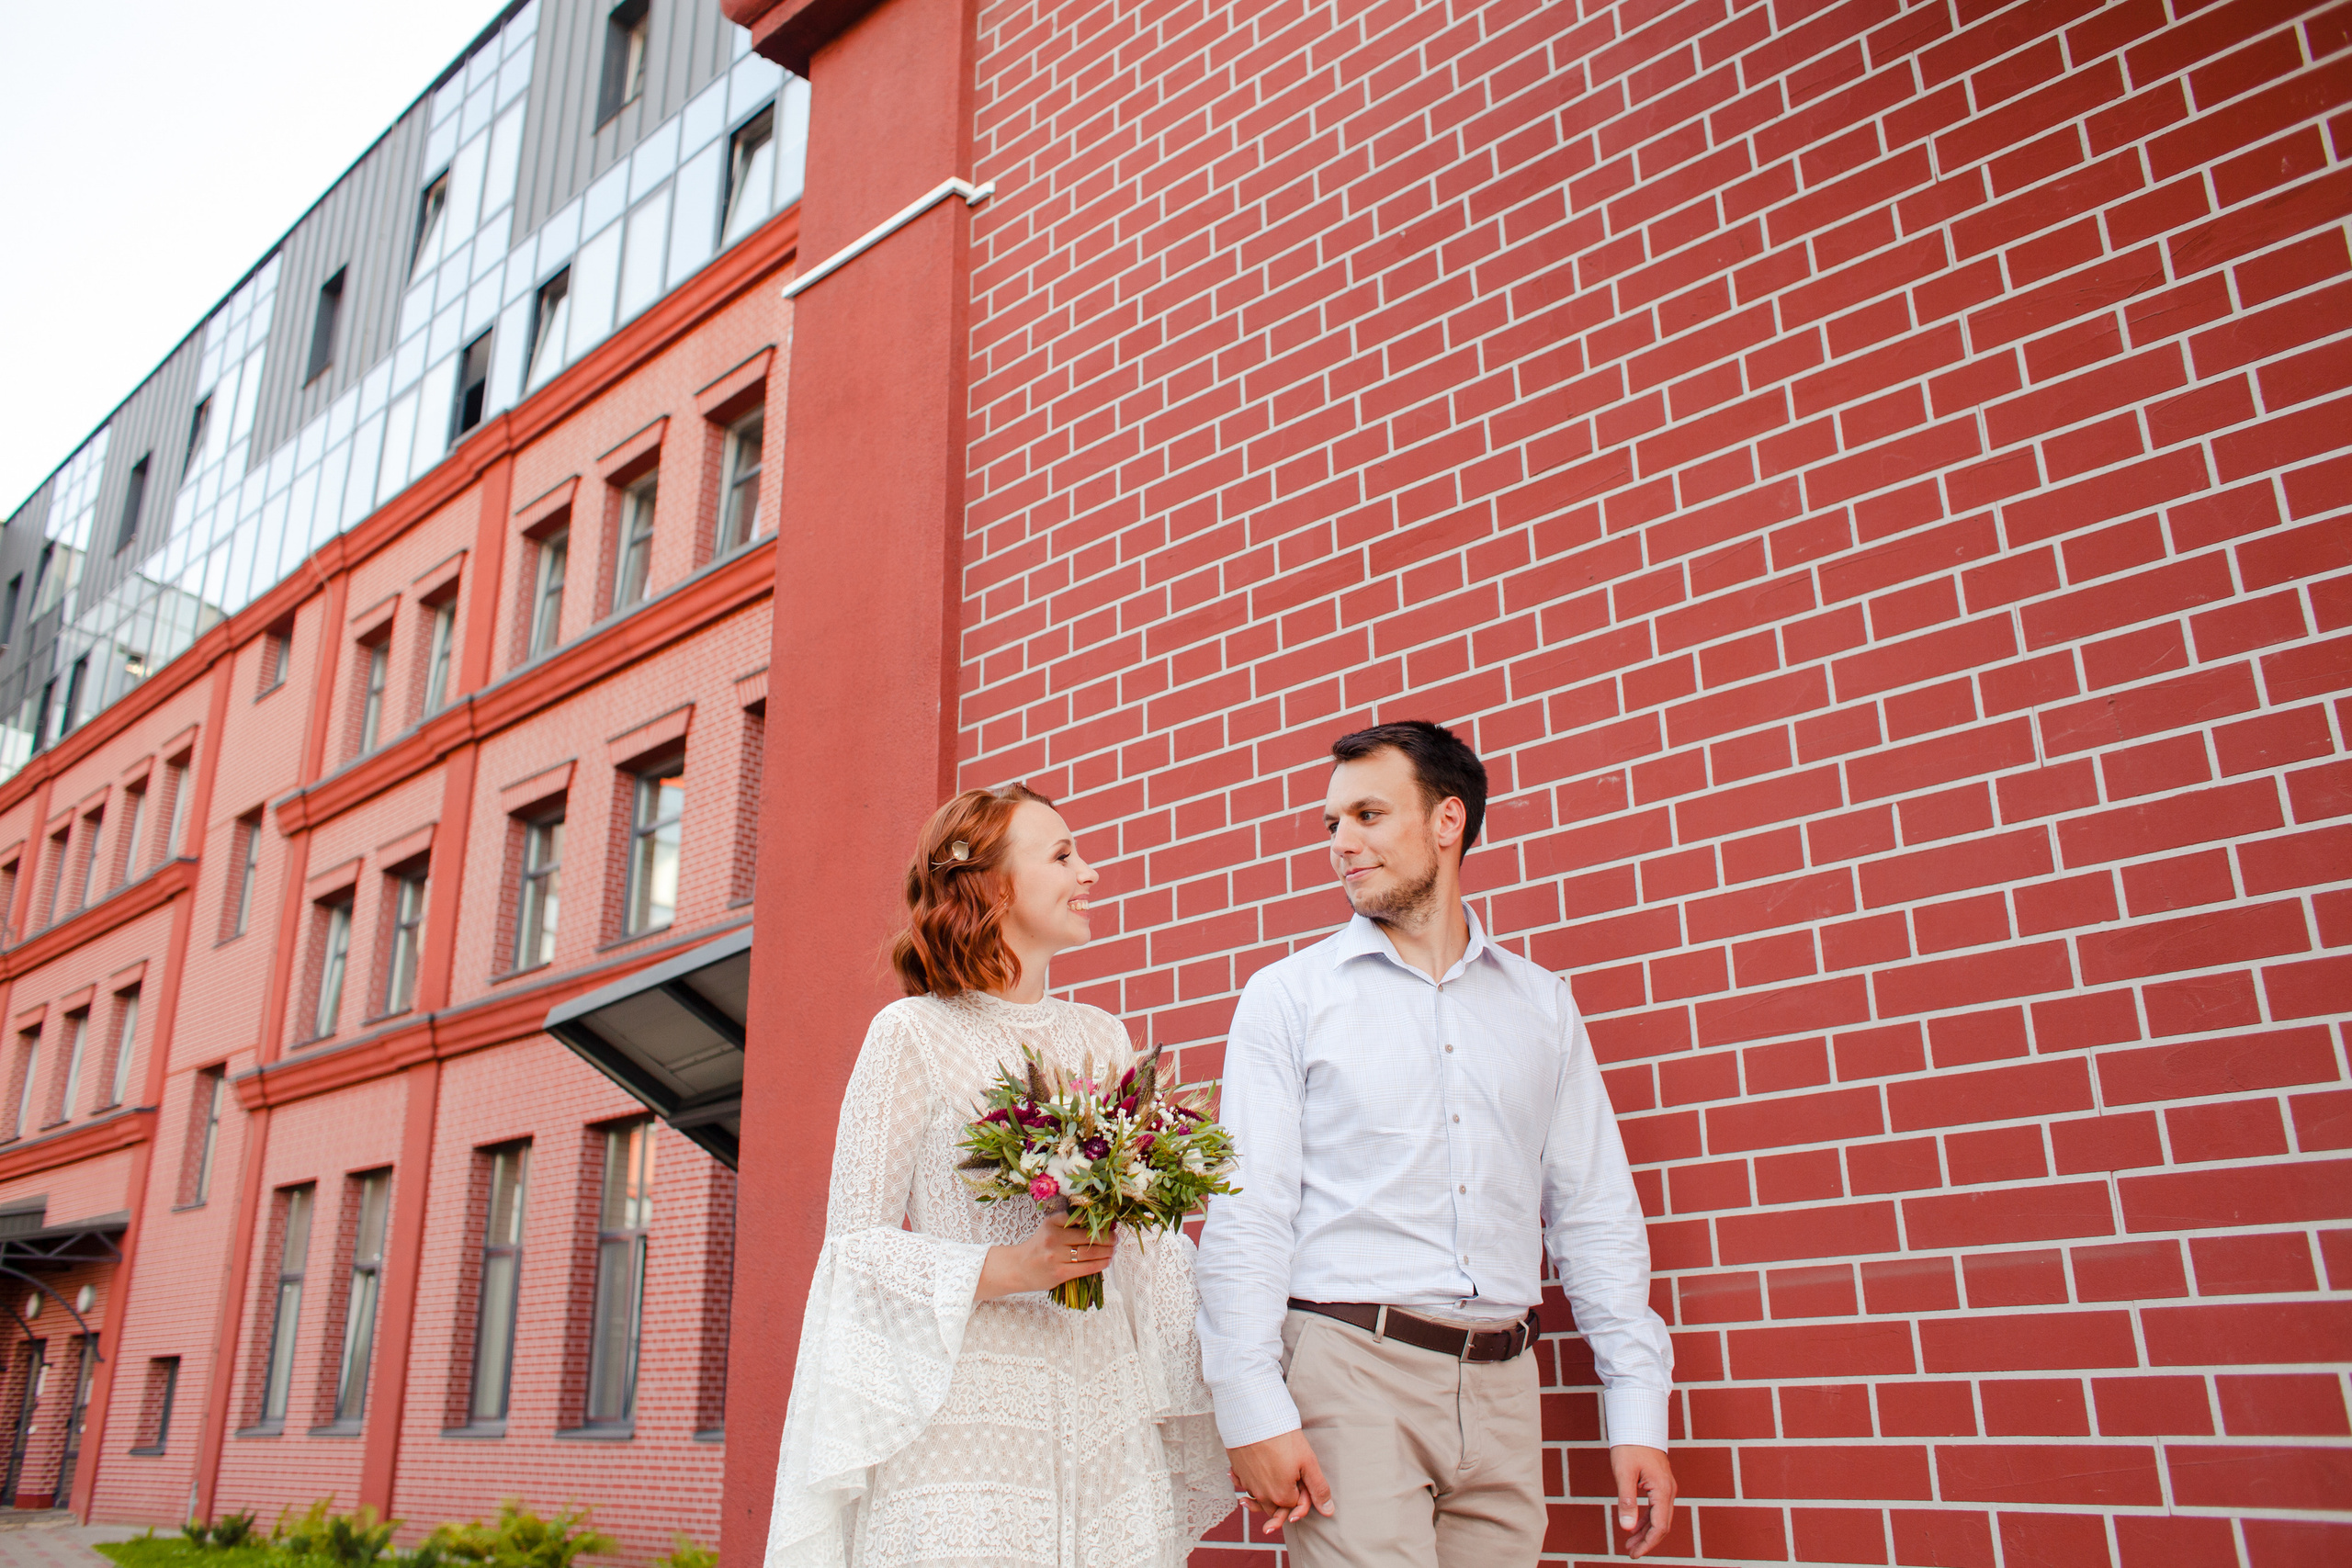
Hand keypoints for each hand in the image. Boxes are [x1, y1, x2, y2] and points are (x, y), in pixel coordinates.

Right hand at [975, 1216, 1114, 1300]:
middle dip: (1108, 1237)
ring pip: (1090, 1252)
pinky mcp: (1060, 1273)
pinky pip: (1087, 1268)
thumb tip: (1103, 1223)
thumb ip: (1070, 1224)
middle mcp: (1053, 1237)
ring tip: (1113, 1250)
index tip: (1110, 1222)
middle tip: (1115, 1238)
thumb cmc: (1039, 1247)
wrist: (1019, 1268)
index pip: (1081, 1217)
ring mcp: (1056, 1256)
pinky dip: (1101, 1264)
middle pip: (1089, 1236)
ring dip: (1107, 1251)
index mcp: (1052, 1222)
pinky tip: (1107, 1261)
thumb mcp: (1050, 1228)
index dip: (1099, 1220)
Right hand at [1226, 1429, 1332, 1536]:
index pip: (1295, 1506)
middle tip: (1291, 1476)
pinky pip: (1245, 1486)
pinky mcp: (1238, 1473)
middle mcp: (1262, 1496)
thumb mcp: (1307, 1462)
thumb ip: (1318, 1489)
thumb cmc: (1283, 1438)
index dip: (1302, 1493)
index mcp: (1281, 1497)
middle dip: (1285, 1499)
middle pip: (1276, 1507)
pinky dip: (1251, 1483)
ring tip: (1275, 1477)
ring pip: (1260, 1499)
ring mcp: (1248, 1485)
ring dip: (1267, 1494)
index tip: (1303, 1475)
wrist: (1253, 1418)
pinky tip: (1258, 1471)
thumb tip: (1328, 1510)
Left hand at [1611, 1444, 1675, 1557]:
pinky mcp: (1661, 1485)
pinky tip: (1634, 1526)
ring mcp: (1667, 1488)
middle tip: (1631, 1553)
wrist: (1638, 1424)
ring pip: (1660, 1518)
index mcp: (1663, 1490)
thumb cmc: (1630, 1446)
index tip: (1634, 1554)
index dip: (1647, 1543)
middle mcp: (1669, 1491)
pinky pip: (1657, 1508)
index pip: (1659, 1526)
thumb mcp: (1624, 1473)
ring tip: (1629, 1544)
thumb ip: (1626, 1500)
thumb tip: (1626, 1527)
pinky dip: (1646, 1519)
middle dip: (1647, 1541)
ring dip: (1646, 1532)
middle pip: (1662, 1525)